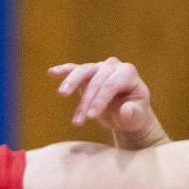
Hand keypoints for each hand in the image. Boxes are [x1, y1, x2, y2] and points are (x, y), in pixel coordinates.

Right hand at [48, 57, 163, 146]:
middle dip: (87, 100)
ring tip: (63, 94)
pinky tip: (51, 72)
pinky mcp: (88, 73)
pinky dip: (64, 70)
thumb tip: (126, 110)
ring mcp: (99, 68)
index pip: (111, 84)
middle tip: (79, 121)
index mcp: (128, 73)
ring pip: (83, 71)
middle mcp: (113, 66)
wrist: (127, 114)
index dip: (100, 99)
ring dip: (72, 83)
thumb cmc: (134, 115)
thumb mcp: (137, 119)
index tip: (91, 116)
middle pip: (96, 79)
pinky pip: (75, 69)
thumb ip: (133, 115)